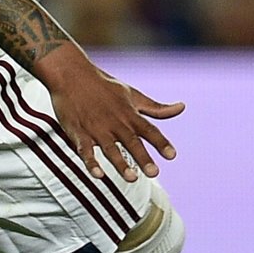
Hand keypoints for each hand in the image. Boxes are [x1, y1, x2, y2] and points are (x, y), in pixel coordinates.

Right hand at [36, 45, 182, 181]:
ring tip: (131, 178)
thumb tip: (182, 107)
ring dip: (120, 163)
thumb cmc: (104, 85)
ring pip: (110, 148)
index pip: (149, 130)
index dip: (161, 143)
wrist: (71, 74)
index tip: (172, 156)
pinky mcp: (78, 132)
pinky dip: (91, 162)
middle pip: (131, 142)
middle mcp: (115, 122)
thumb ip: (156, 108)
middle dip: (143, 158)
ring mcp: (96, 128)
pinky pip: (85, 150)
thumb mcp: (133, 95)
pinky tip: (97, 174)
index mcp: (129, 114)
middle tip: (154, 173)